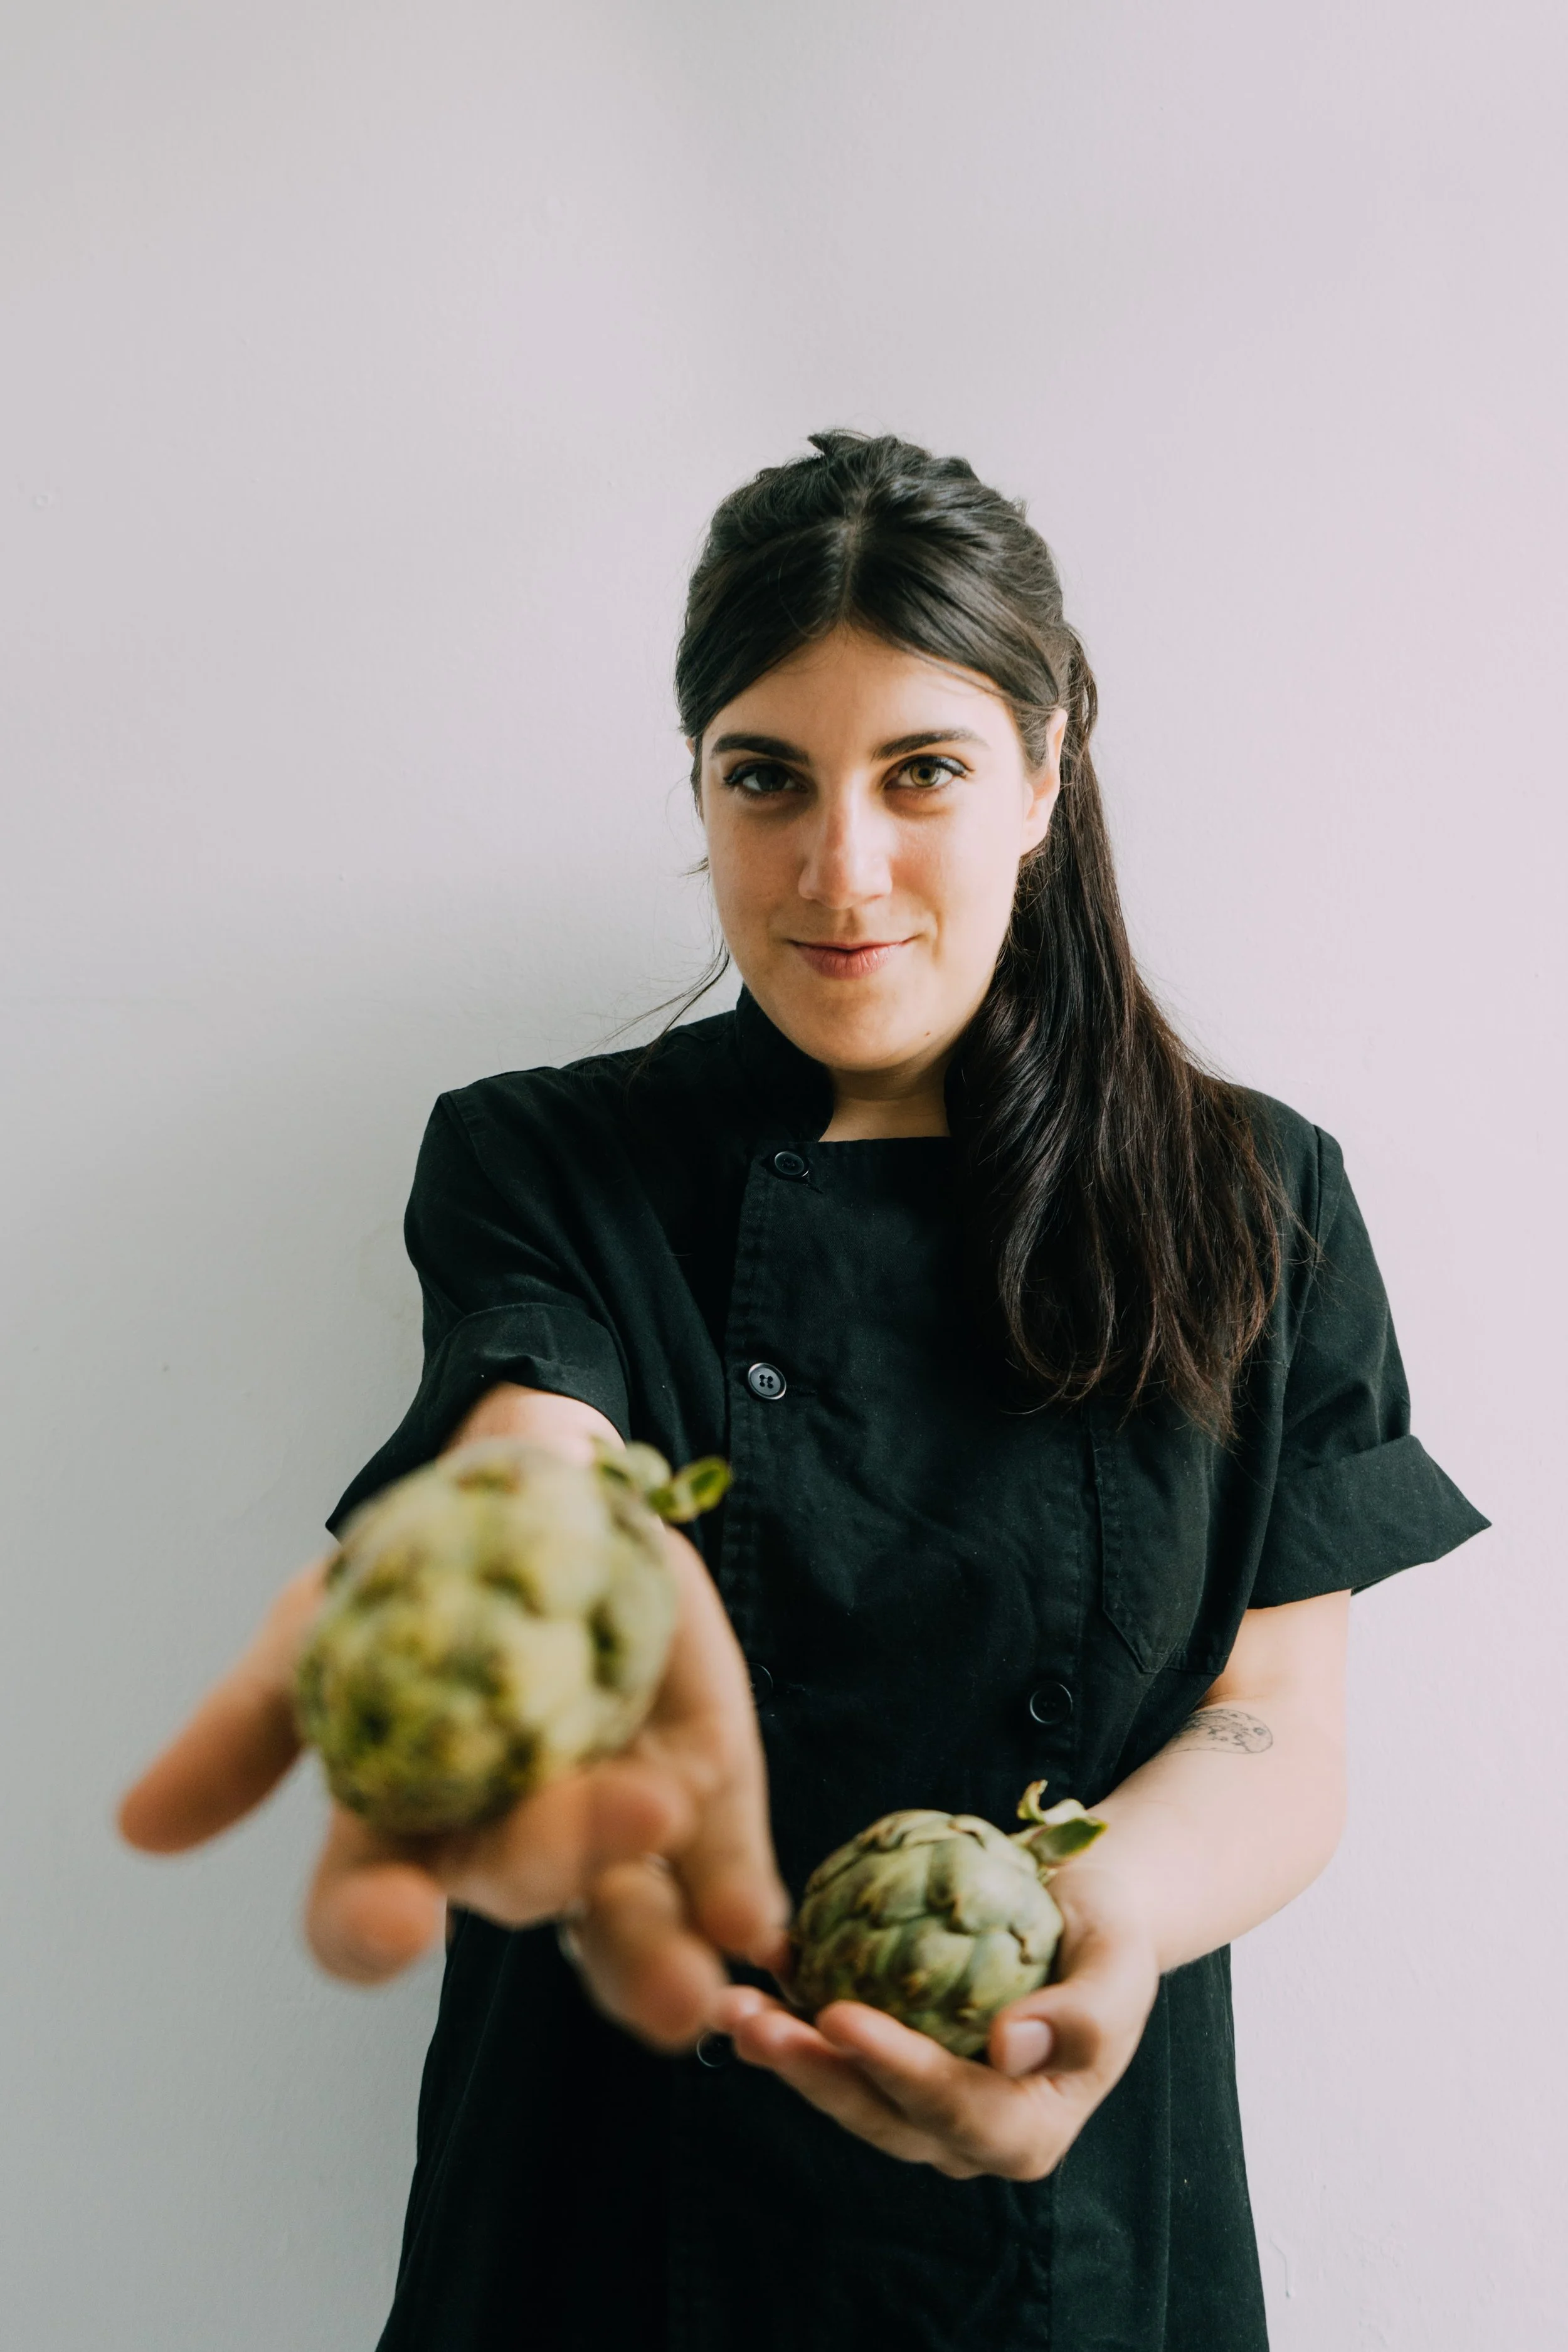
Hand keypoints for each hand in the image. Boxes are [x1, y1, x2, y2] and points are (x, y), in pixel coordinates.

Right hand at [117, 1524, 788, 2039]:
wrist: (544, 1481)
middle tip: (615, 1815)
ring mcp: (608, 1817)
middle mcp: (502, 1838)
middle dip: (557, 1865)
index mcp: (398, 1821)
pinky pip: (721, 1861)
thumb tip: (140, 1828)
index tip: (390, 1921)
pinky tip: (753, 1925)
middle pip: (517, 1887)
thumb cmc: (415, 1572)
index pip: (364, 1909)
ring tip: (696, 1983)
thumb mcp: (320, 1625)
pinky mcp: (701, 1781)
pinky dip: (736, 1891)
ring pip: (624, 1917)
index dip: (372, 1930)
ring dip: (655, 1958)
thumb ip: (249, 1727)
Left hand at [704, 1860, 1159, 2179]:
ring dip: (784, 2048)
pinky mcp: (884, 2059)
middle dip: (812, 2070)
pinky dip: (791, 2006)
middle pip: (877, 2113)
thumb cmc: (1108, 1938)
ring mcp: (915, 2103)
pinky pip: (830, 2044)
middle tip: (754, 2021)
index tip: (840, 2016)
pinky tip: (760, 1965)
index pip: (952, 2109)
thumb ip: (1083, 2016)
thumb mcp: (1120, 1966)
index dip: (895, 2068)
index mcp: (1025, 2131)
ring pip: (841, 2088)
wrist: (1080, 1913)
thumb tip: (1010, 2049)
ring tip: (734, 2004)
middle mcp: (961, 2135)